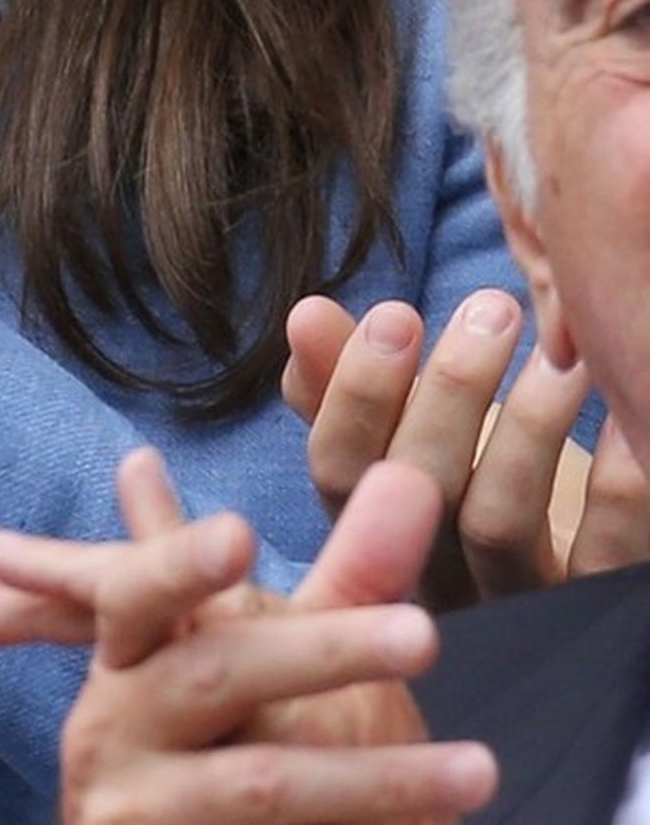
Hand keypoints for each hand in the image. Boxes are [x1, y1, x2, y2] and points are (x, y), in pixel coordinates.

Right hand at [0, 453, 496, 822]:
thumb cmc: (216, 749)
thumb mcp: (270, 659)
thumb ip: (342, 574)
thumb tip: (404, 473)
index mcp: (130, 653)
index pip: (142, 590)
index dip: (184, 560)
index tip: (239, 534)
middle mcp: (116, 726)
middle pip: (218, 672)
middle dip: (326, 650)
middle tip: (425, 632)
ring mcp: (138, 812)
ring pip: (263, 787)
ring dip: (379, 781)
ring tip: (480, 769)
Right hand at [284, 292, 649, 606]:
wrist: (582, 582)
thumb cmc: (485, 486)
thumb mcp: (414, 433)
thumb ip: (351, 383)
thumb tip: (307, 313)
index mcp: (377, 530)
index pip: (337, 471)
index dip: (357, 394)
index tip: (396, 314)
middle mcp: (435, 578)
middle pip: (418, 491)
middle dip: (449, 389)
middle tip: (491, 308)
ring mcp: (511, 604)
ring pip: (496, 522)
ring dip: (526, 424)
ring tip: (560, 351)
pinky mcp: (591, 617)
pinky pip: (601, 559)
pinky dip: (612, 487)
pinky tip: (617, 419)